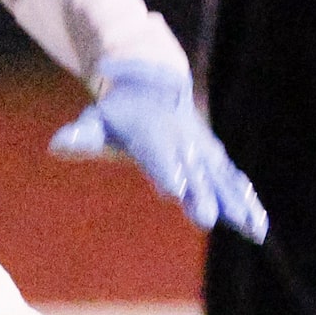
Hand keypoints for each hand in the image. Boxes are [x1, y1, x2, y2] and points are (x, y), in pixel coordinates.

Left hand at [49, 56, 268, 240]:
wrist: (154, 84)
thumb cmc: (118, 113)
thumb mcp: (96, 120)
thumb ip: (81, 136)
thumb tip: (57, 145)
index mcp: (151, 135)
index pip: (157, 156)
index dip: (165, 171)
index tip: (174, 190)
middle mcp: (181, 142)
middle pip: (192, 172)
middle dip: (200, 195)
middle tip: (205, 219)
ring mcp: (201, 151)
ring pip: (220, 179)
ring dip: (235, 203)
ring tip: (252, 230)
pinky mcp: (214, 158)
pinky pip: (232, 179)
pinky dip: (245, 198)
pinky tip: (259, 223)